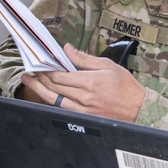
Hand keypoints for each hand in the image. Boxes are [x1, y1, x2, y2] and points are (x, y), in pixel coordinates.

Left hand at [20, 44, 143, 121]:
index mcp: (89, 81)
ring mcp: (82, 109)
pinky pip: (62, 109)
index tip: (39, 62)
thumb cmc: (125, 86)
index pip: (59, 75)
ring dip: (39, 90)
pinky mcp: (83, 118)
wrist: (138, 109)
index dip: (46, 69)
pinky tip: (44, 94)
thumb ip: (84, 58)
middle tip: (30, 70)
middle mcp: (83, 97)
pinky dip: (51, 101)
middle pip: (53, 87)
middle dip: (39, 78)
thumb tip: (66, 49)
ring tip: (29, 82)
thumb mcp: (107, 65)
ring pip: (54, 99)